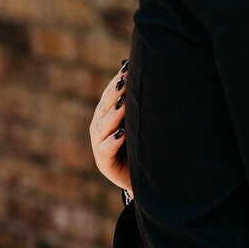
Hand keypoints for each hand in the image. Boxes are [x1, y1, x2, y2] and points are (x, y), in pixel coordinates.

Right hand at [90, 63, 132, 194]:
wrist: (141, 178)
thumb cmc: (141, 145)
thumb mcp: (139, 123)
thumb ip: (138, 104)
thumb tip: (149, 74)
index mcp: (106, 115)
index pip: (110, 95)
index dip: (117, 82)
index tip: (128, 68)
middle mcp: (99, 128)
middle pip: (105, 107)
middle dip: (115, 93)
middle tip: (126, 80)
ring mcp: (99, 145)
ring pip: (104, 126)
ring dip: (114, 114)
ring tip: (124, 103)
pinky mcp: (103, 162)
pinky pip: (106, 149)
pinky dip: (113, 141)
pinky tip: (121, 133)